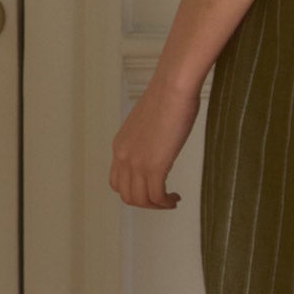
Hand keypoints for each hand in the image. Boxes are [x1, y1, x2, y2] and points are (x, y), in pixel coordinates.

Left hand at [110, 73, 202, 208]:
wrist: (173, 88)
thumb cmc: (167, 98)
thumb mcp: (148, 124)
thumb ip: (146, 139)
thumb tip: (158, 144)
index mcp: (119, 146)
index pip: (117, 182)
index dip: (134, 191)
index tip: (151, 189)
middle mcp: (123, 157)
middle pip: (127, 195)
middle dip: (145, 203)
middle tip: (162, 200)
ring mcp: (137, 163)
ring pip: (140, 200)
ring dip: (156, 206)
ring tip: (171, 201)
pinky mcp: (154, 166)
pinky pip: (156, 196)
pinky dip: (166, 202)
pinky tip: (176, 197)